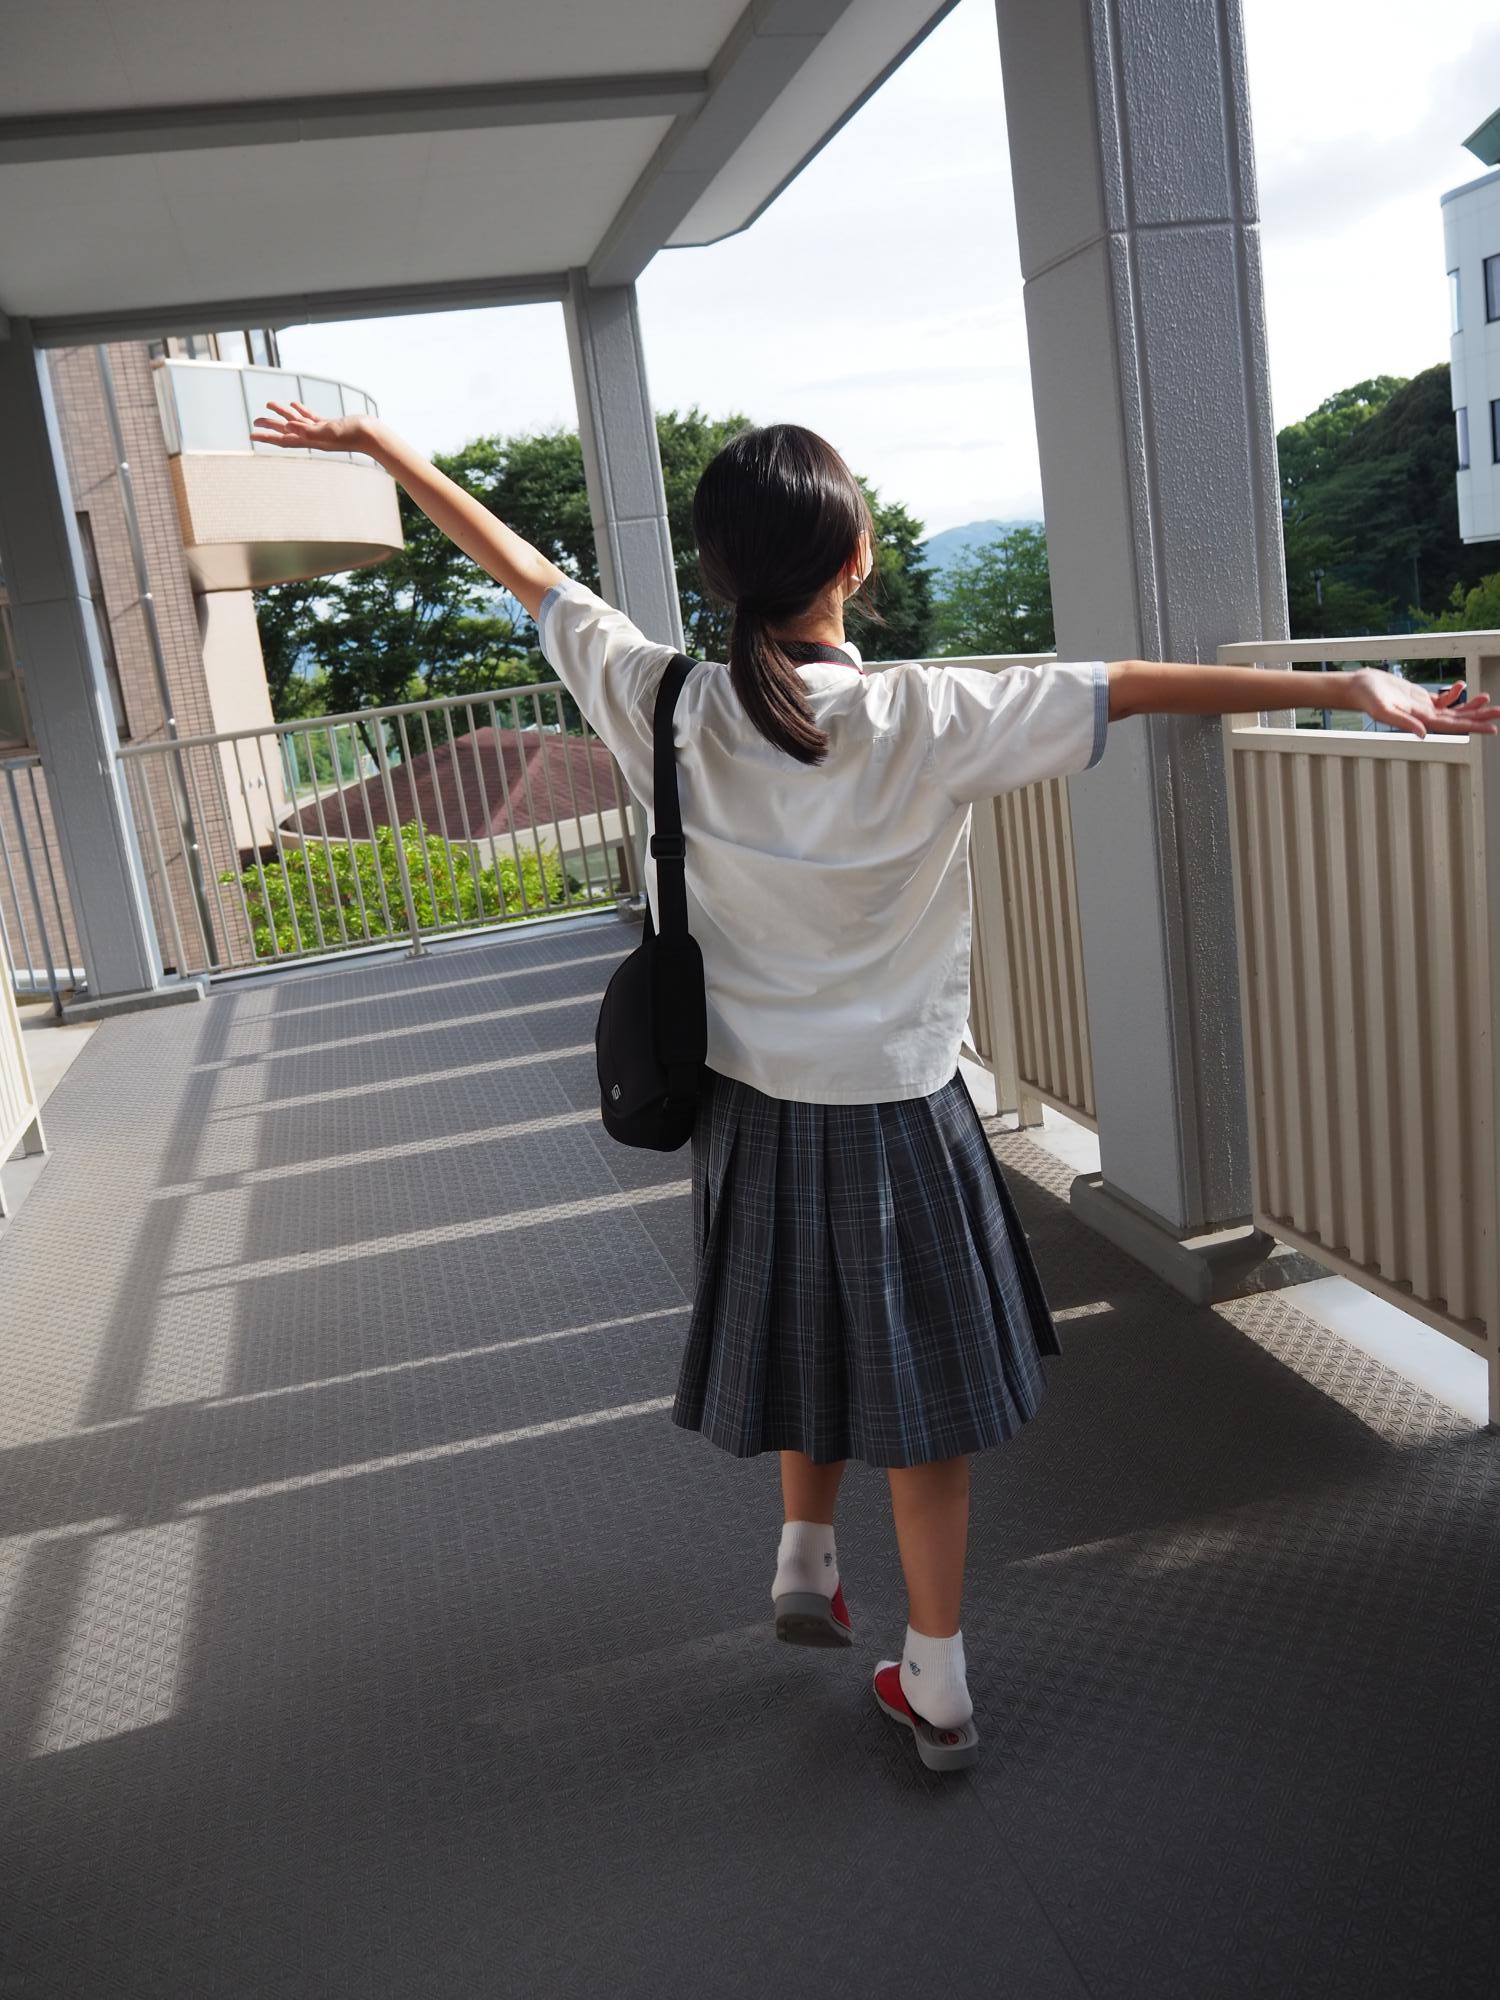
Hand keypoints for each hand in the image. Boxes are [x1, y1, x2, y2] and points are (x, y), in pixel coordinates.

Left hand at [251, 400, 368, 452]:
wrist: (372, 435)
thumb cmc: (353, 434)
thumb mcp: (329, 430)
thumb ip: (309, 430)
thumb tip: (289, 427)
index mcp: (311, 440)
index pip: (283, 439)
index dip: (266, 437)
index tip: (251, 435)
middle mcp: (313, 437)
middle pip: (286, 431)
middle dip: (270, 426)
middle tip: (255, 421)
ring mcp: (321, 431)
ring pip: (297, 422)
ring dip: (282, 415)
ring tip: (269, 405)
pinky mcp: (329, 424)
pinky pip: (310, 417)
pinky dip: (300, 411)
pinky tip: (294, 404)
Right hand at [1349, 668, 1499, 737]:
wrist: (1360, 687)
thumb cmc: (1369, 699)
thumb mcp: (1385, 711)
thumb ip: (1404, 722)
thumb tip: (1424, 734)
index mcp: (1422, 721)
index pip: (1454, 726)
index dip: (1474, 727)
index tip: (1493, 729)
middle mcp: (1426, 716)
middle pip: (1459, 719)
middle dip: (1480, 716)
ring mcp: (1424, 707)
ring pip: (1454, 709)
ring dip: (1470, 705)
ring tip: (1487, 699)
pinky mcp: (1420, 698)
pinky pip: (1443, 699)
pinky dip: (1455, 694)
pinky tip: (1462, 686)